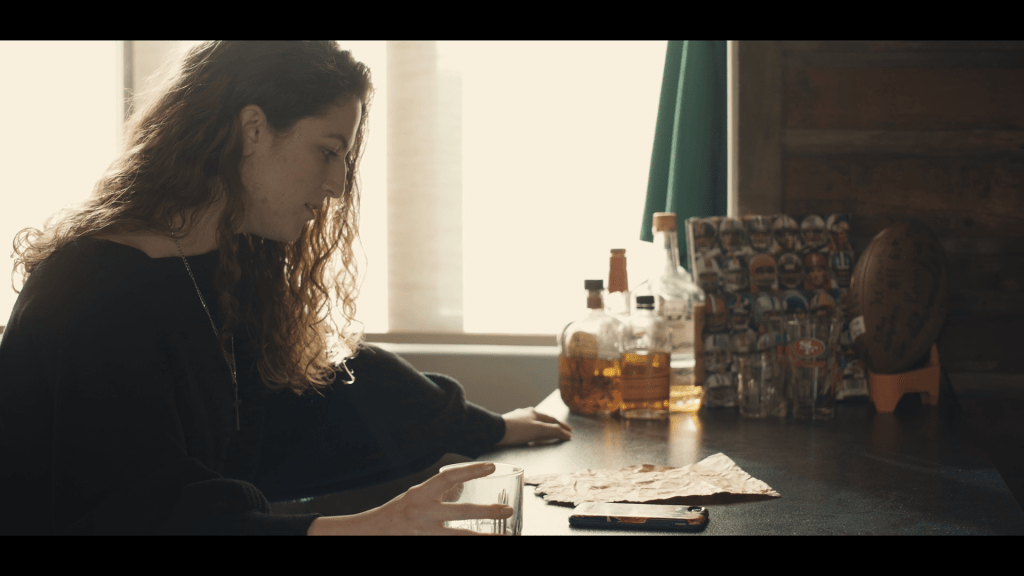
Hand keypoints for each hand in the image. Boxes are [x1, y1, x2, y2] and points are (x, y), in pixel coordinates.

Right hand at [309, 462, 512, 534]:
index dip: (471, 470)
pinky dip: (466, 543)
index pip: (449, 478)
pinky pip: (450, 544)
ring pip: (460, 537)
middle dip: (487, 512)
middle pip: (462, 513)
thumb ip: (438, 493)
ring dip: (483, 537)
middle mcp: (423, 514)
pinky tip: (480, 542)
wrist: (370, 534)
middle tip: (507, 509)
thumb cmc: (395, 514)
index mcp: (420, 495)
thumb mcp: (415, 497)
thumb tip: (462, 487)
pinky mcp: (425, 544)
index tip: (491, 467)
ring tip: (504, 536)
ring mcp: (425, 533)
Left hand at [496, 407, 571, 446]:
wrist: (495, 431)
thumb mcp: (539, 430)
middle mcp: (526, 414)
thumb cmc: (517, 430)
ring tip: (547, 432)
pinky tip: (528, 435)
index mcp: (535, 413)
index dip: (562, 426)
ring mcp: (517, 419)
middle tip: (561, 431)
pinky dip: (531, 431)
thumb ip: (553, 431)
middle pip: (543, 419)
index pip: (553, 419)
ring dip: (542, 427)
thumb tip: (567, 434)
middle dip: (553, 425)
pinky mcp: (509, 426)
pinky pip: (525, 428)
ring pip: (533, 422)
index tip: (569, 432)